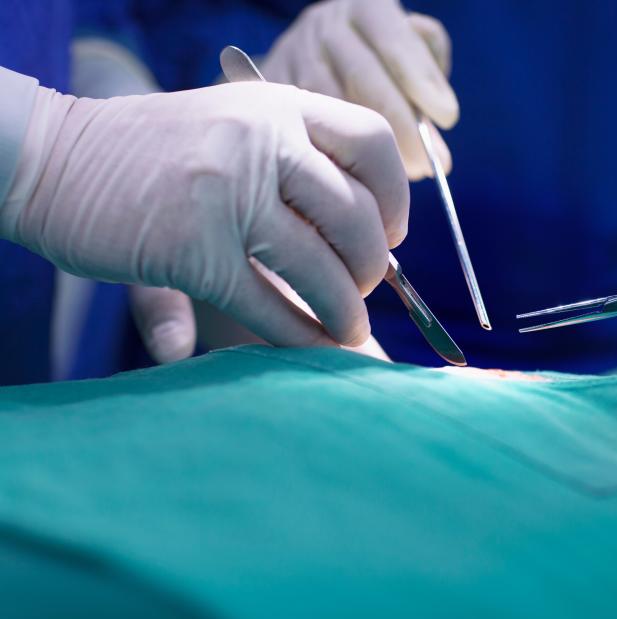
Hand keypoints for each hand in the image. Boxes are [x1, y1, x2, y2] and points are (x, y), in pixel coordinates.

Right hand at [2, 82, 407, 349]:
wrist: (50, 157)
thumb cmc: (152, 153)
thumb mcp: (231, 127)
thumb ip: (296, 169)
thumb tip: (376, 245)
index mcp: (274, 105)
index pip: (372, 141)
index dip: (396, 197)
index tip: (391, 234)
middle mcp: (258, 140)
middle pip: (356, 215)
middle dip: (372, 267)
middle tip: (362, 289)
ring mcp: (225, 194)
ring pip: (320, 266)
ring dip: (344, 311)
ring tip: (346, 329)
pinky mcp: (191, 249)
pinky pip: (268, 304)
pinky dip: (300, 336)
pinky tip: (311, 346)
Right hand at [260, 0, 456, 179]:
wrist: (310, 57)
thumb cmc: (377, 59)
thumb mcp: (408, 49)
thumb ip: (428, 70)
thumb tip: (438, 118)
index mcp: (365, 8)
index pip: (396, 41)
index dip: (423, 79)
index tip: (448, 117)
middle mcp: (325, 27)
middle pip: (365, 79)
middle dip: (402, 129)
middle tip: (428, 166)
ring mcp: (293, 57)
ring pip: (331, 109)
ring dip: (367, 154)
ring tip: (395, 184)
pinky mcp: (270, 91)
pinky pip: (303, 131)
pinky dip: (334, 160)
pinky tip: (355, 184)